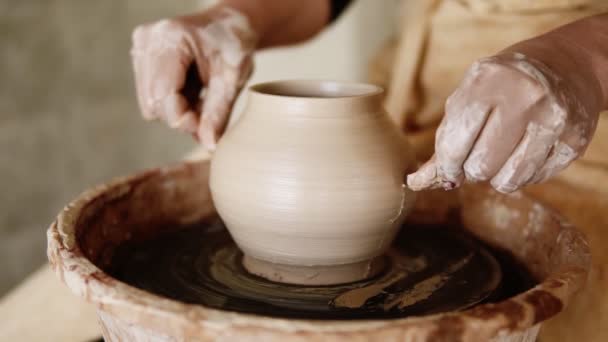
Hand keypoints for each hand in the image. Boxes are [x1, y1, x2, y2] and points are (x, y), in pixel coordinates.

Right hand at [131, 7, 256, 148]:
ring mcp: (140, 48)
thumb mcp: (233, 79)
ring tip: (201, 97)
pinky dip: (172, 101)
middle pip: (154, 103)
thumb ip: (218, 113)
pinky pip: (150, 97)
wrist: (229, 25)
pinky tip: (190, 90)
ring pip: (150, 104)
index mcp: (171, 38)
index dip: (184, 119)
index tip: (207, 126)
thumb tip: (209, 146)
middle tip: (208, 112)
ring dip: (177, 110)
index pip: (164, 95)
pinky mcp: (140, 57)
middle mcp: (148, 40)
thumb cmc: (233, 46)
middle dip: (181, 116)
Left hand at [407, 52, 598, 192]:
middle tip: (478, 156)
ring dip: (498, 176)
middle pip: (482, 167)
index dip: (448, 166)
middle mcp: (524, 97)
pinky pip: (536, 178)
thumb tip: (416, 182)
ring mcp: (553, 118)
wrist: (562, 66)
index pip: (456, 144)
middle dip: (473, 170)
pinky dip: (524, 173)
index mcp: (487, 81)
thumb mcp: (468, 99)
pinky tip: (526, 150)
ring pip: (510, 180)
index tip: (451, 168)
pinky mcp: (575, 138)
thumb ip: (445, 140)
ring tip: (502, 154)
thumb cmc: (500, 87)